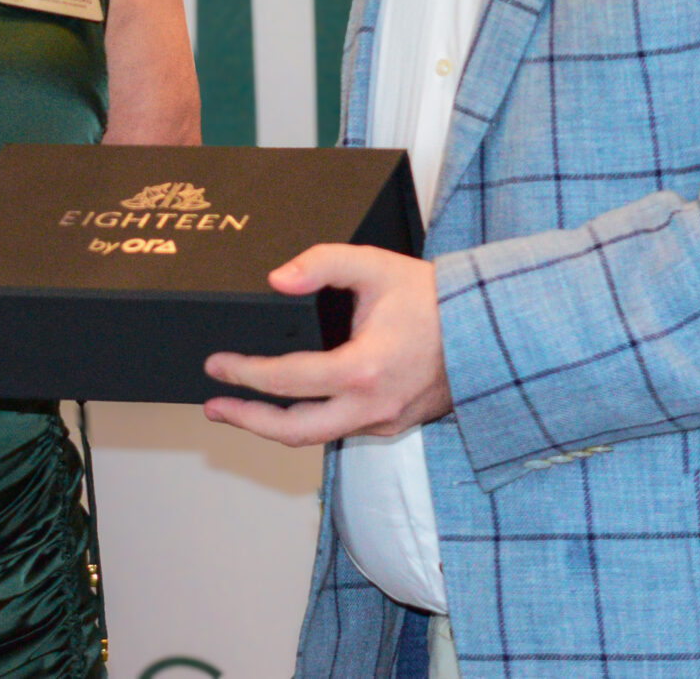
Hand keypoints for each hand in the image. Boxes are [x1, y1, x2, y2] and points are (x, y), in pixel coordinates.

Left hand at [200, 243, 449, 445]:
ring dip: (274, 425)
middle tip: (215, 406)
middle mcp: (372, 405)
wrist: (484, 328)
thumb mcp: (373, 265)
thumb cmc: (431, 298)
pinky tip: (290, 405)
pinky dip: (308, 422)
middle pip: (294, 431)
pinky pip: (340, 430)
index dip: (245, 375)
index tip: (218, 365)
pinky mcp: (390, 425)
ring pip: (316, 436)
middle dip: (247, 420)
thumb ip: (321, 263)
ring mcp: (382, 421)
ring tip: (241, 409)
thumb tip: (278, 279)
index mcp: (363, 368)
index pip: (287, 381)